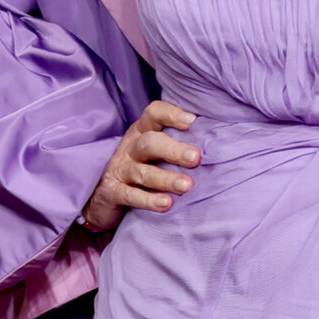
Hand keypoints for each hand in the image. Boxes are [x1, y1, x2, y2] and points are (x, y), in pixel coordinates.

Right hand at [82, 100, 199, 231]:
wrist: (101, 195)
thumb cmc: (138, 167)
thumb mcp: (152, 150)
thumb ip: (175, 142)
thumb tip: (218, 138)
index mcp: (142, 132)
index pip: (153, 113)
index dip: (171, 114)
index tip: (192, 121)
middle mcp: (131, 148)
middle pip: (150, 143)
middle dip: (173, 150)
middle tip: (195, 158)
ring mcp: (120, 170)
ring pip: (143, 172)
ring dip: (166, 178)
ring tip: (187, 185)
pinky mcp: (112, 192)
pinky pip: (130, 195)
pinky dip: (149, 200)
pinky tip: (166, 204)